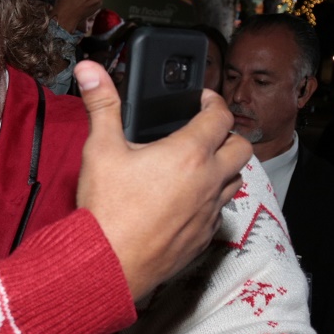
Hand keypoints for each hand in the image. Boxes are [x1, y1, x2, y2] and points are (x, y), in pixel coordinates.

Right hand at [74, 60, 249, 300]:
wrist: (108, 263)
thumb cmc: (107, 208)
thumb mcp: (100, 149)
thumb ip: (102, 105)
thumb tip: (90, 71)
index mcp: (189, 153)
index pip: (221, 115)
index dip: (213, 101)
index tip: (201, 100)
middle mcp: (209, 180)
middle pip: (242, 147)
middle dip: (228, 134)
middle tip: (205, 132)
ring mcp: (210, 211)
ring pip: (236, 181)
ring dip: (224, 168)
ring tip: (198, 165)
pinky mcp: (203, 237)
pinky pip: (219, 212)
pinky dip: (210, 200)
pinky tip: (185, 201)